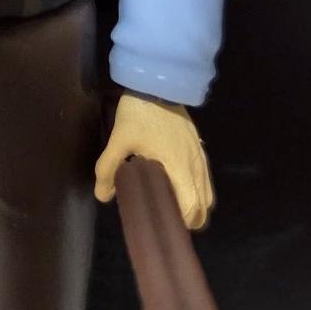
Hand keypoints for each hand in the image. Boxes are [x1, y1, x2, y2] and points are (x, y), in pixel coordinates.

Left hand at [94, 92, 215, 229]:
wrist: (158, 83)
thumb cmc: (140, 114)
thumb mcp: (118, 141)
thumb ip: (108, 169)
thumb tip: (103, 196)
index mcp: (178, 167)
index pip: (192, 205)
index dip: (184, 221)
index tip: (168, 226)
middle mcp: (194, 164)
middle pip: (205, 202)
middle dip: (193, 217)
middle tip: (171, 221)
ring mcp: (199, 153)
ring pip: (207, 189)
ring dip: (197, 203)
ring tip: (176, 207)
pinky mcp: (198, 145)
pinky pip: (204, 175)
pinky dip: (198, 187)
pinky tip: (180, 185)